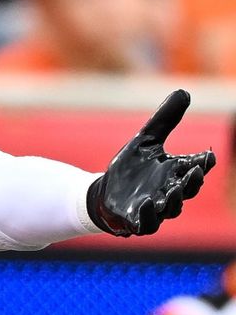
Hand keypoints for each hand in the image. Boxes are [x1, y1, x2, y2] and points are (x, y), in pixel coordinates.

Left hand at [86, 89, 215, 236]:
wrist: (106, 191)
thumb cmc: (131, 167)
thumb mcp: (146, 140)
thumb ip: (165, 120)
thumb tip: (184, 91)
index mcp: (175, 172)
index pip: (195, 167)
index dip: (203, 164)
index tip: (208, 156)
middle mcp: (169, 191)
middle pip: (188, 190)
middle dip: (193, 182)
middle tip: (195, 172)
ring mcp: (155, 208)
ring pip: (171, 208)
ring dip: (174, 200)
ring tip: (173, 189)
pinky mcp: (137, 220)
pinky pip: (147, 223)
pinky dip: (148, 215)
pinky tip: (146, 204)